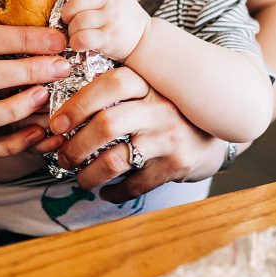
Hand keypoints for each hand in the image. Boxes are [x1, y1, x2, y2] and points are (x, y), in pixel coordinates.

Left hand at [39, 66, 225, 202]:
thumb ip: (118, 93)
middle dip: (75, 146)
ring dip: (88, 175)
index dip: (78, 103)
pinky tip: (106, 192)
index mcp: (149, 83)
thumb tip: (63, 112)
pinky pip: (135, 184)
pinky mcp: (177, 165)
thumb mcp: (150, 90)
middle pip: (107, 124)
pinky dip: (114, 193)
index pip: (110, 84)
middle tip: (63, 157)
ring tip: (81, 178)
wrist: (218, 133)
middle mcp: (161, 107)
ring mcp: (170, 137)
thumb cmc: (169, 110)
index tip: (57, 124)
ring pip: (115, 160)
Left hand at [60, 0, 149, 60]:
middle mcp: (112, 2)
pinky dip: (75, 42)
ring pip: (78, 21)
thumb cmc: (125, 19)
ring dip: (71, 31)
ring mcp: (110, 20)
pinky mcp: (108, 39)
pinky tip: (79, 44)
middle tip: (69, 21)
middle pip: (77, 2)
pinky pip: (82, 38)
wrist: (145, 40)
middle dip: (67, 13)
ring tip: (76, 34)